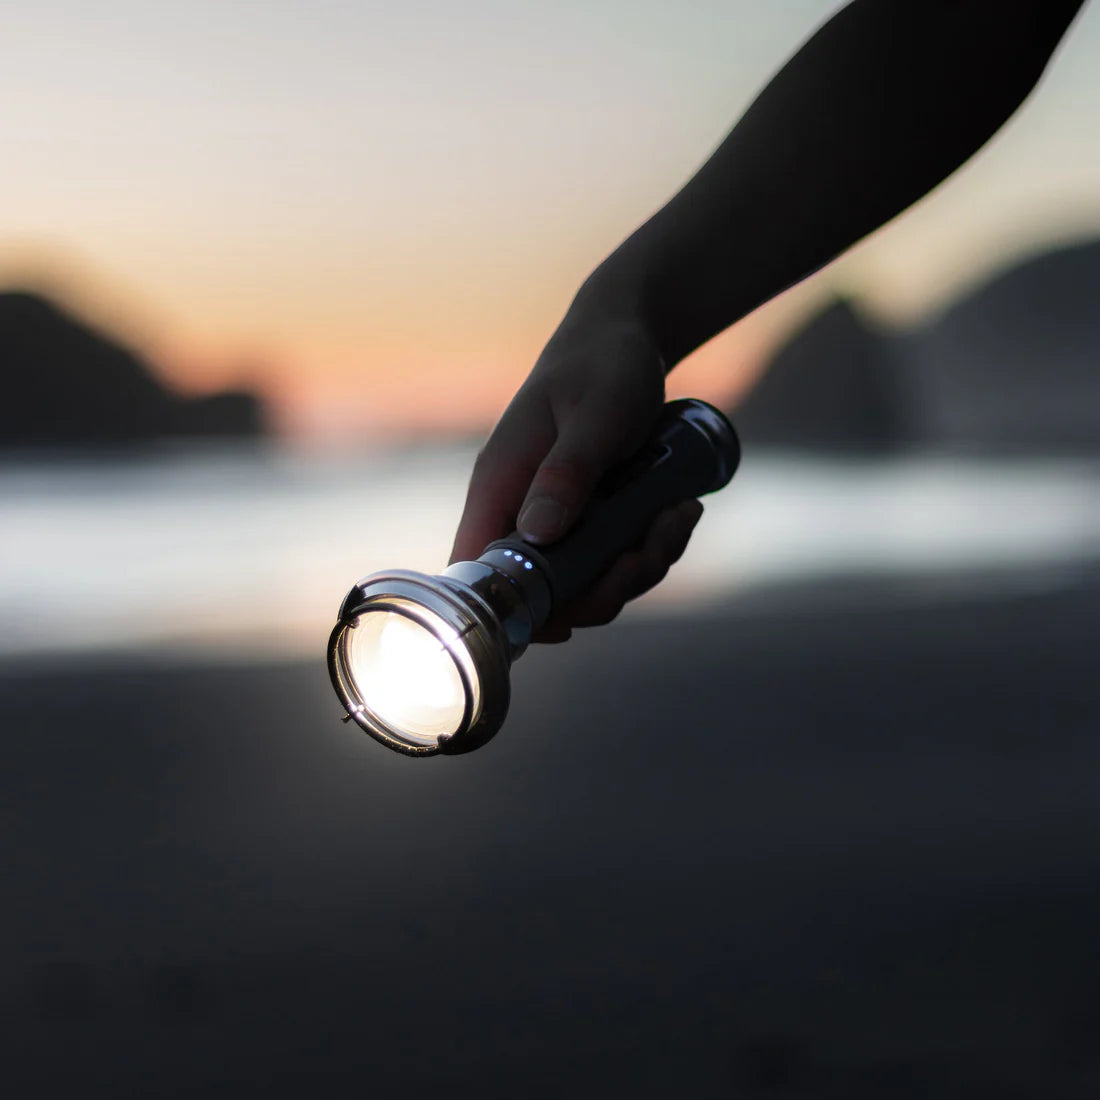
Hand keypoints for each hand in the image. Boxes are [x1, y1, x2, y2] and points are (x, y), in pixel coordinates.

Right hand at [449, 308, 703, 642]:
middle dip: (606, 587)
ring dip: (641, 565)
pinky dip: (650, 546)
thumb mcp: (593, 416)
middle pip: (544, 593)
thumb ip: (566, 472)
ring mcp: (555, 515)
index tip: (567, 623)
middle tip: (652, 546)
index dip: (510, 613)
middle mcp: (519, 510)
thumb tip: (536, 535)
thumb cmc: (601, 365)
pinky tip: (679, 510)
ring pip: (588, 579)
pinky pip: (614, 555)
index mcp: (499, 487)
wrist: (625, 335)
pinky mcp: (588, 514)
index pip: (476, 571)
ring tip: (679, 515)